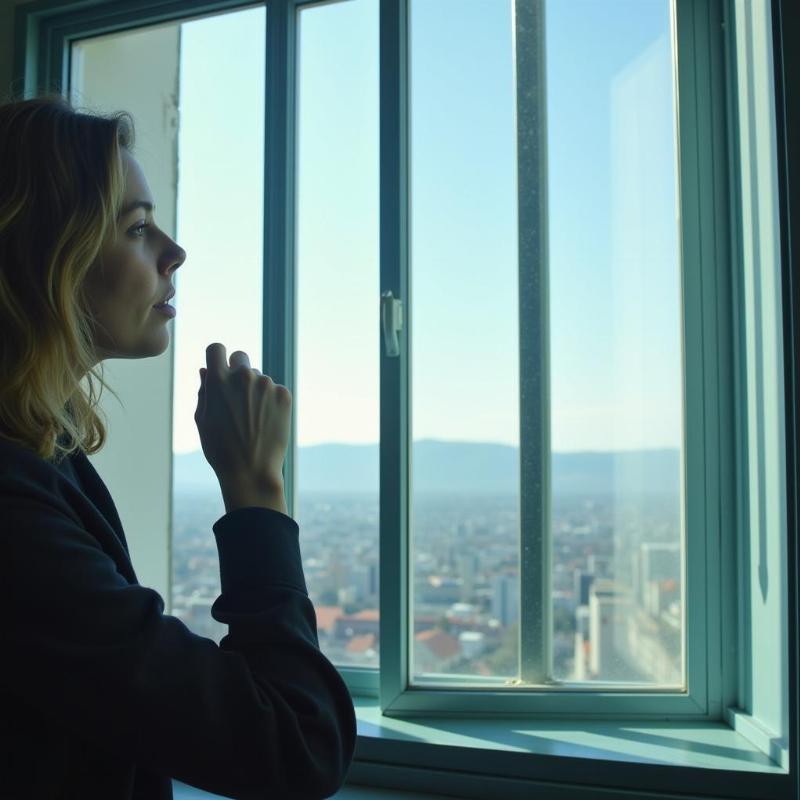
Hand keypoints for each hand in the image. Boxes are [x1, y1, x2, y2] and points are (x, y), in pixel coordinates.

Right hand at [194, 343, 291, 493]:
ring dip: (255, 391)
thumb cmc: (221, 448)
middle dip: (237, 371)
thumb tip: (205, 369)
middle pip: (240, 358)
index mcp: (218, 380)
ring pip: (258, 377)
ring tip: (251, 420)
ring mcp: (266, 384)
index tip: (219, 368)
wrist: (251, 470)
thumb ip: (204, 390)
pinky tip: (265, 422)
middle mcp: (243, 377)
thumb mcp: (202, 419)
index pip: (216, 348)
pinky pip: (274, 390)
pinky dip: (270, 401)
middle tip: (237, 398)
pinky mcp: (284, 395)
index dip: (217, 358)